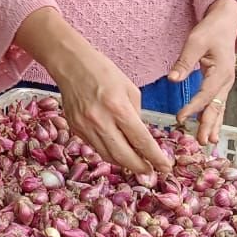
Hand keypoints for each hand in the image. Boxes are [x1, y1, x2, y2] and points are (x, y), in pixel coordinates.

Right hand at [21, 11, 170, 174]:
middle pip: (123, 156)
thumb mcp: (129, 88)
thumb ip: (136, 114)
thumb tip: (139, 136)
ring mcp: (84, 127)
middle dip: (140, 168)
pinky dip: (108, 151)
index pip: (141, 141)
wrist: (70, 64)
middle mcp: (100, 121)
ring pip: (108, 156)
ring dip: (124, 163)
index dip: (156, 158)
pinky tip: (117, 149)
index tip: (166, 167)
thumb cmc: (103, 71)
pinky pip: (95, 146)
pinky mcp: (75, 128)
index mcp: (118, 108)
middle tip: (151, 172)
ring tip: (136, 164)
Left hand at [172, 0, 236, 144]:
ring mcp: (226, 83)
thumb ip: (184, 62)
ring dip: (214, 124)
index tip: (180, 118)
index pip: (206, 94)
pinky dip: (215, 117)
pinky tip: (211, 128)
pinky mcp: (222, 83)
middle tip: (203, 141)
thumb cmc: (210, 30)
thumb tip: (172, 79)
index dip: (193, 108)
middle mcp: (226, 81)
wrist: (225, 22)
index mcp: (221, 71)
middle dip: (210, 124)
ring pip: (220, 108)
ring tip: (209, 141)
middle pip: (217, 106)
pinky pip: (218, 103)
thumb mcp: (195, 42)